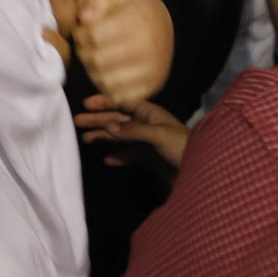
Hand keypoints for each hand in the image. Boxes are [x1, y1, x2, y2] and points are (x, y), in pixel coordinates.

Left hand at [75, 0, 172, 106]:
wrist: (161, 24)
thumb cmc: (131, 8)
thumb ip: (96, 2)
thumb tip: (84, 18)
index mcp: (138, 21)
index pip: (94, 36)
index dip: (80, 34)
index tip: (80, 31)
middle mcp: (148, 47)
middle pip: (98, 60)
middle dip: (84, 53)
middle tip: (84, 47)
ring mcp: (152, 69)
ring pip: (105, 80)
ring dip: (92, 71)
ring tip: (94, 58)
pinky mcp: (153, 86)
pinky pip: (119, 96)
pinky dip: (106, 88)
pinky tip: (106, 73)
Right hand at [75, 94, 189, 168]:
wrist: (200, 174)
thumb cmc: (182, 147)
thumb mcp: (158, 135)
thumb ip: (132, 130)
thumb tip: (108, 126)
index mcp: (150, 113)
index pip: (123, 103)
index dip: (104, 102)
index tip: (85, 104)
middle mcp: (146, 125)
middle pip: (117, 119)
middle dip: (98, 120)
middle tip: (77, 122)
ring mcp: (147, 143)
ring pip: (120, 137)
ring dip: (103, 137)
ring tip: (85, 140)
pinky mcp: (149, 160)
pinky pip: (128, 155)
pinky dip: (117, 156)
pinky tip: (107, 159)